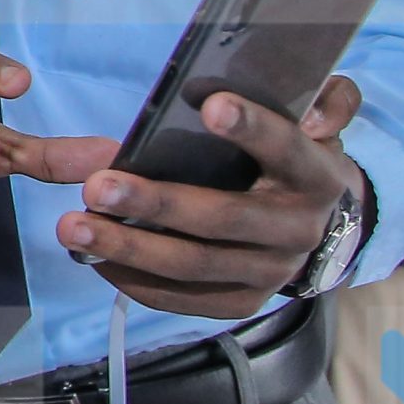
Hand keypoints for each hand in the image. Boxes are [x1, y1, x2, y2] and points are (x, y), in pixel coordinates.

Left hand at [59, 74, 366, 318]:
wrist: (319, 225)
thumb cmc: (296, 156)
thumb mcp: (320, 119)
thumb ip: (329, 101)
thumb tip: (315, 111)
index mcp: (316, 175)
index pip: (287, 148)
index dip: (253, 128)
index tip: (210, 106)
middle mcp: (296, 230)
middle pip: (224, 219)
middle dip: (157, 204)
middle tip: (97, 187)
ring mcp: (269, 274)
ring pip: (194, 265)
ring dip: (129, 249)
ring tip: (74, 227)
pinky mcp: (242, 302)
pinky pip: (183, 299)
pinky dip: (134, 280)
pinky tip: (93, 258)